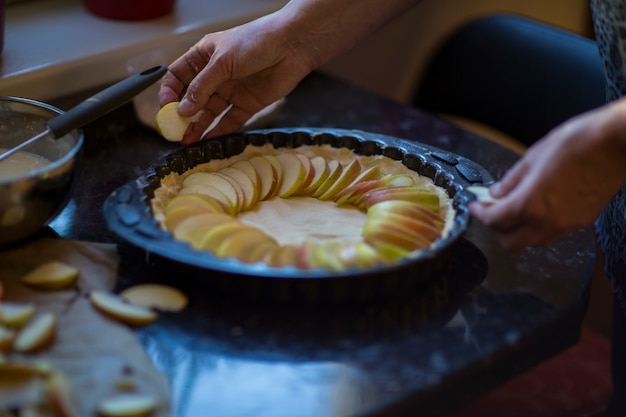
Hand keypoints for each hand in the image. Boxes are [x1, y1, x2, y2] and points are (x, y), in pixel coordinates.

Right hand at [158, 14, 315, 143]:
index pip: (178, 76)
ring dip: (198, 126)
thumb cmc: (256, 41)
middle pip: (192, 98)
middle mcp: (216, 75)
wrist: (292, 46)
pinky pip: (230, 121)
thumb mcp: (222, 61)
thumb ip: (203, 86)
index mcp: (204, 57)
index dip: (170, 92)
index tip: (166, 108)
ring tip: (187, 141)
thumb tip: (183, 109)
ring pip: (209, 112)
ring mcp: (231, 90)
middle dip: (182, 115)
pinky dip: (220, 131)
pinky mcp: (248, 104)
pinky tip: (208, 140)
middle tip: (174, 131)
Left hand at [470, 101, 625, 250]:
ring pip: (533, 242)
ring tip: (514, 210)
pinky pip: (553, 234)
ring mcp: (567, 225)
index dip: (480, 213)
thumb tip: (496, 193)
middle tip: (492, 211)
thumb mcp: (533, 157)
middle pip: (511, 243)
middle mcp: (548, 222)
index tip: (476, 205)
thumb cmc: (579, 143)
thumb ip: (511, 180)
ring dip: (519, 231)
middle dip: (497, 229)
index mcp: (531, 204)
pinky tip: (538, 208)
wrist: (616, 143)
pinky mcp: (583, 222)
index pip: (494, 221)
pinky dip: (539, 227)